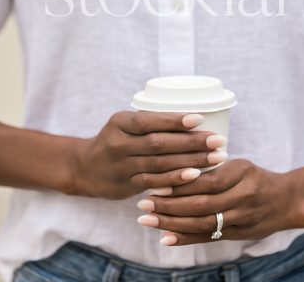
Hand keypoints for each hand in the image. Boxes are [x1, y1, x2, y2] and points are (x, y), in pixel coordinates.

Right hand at [69, 111, 227, 199]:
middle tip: (218, 140)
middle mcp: (119, 143)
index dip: (174, 121)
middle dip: (192, 142)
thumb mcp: (125, 123)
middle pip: (159, 143)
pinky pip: (154, 182)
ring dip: (191, 161)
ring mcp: (122, 166)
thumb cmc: (116, 138)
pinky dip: (175, 180)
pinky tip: (194, 176)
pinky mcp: (126, 185)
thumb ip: (150, 121)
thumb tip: (195, 117)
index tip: (200, 119)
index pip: (149, 120)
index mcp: (120, 122)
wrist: (85, 167)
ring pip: (160, 164)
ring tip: (216, 158)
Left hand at [136, 159, 301, 244]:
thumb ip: (213, 167)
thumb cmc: (255, 177)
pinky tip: (165, 238)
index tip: (155, 182)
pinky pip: (210, 237)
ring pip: (203, 223)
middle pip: (202, 204)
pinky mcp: (239, 234)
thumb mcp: (239, 164)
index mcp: (242, 173)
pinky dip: (186, 238)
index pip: (207, 180)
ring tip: (147, 219)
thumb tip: (175, 166)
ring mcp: (242, 218)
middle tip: (143, 202)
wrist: (285, 201)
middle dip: (170, 205)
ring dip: (172, 223)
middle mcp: (244, 196)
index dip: (181, 184)